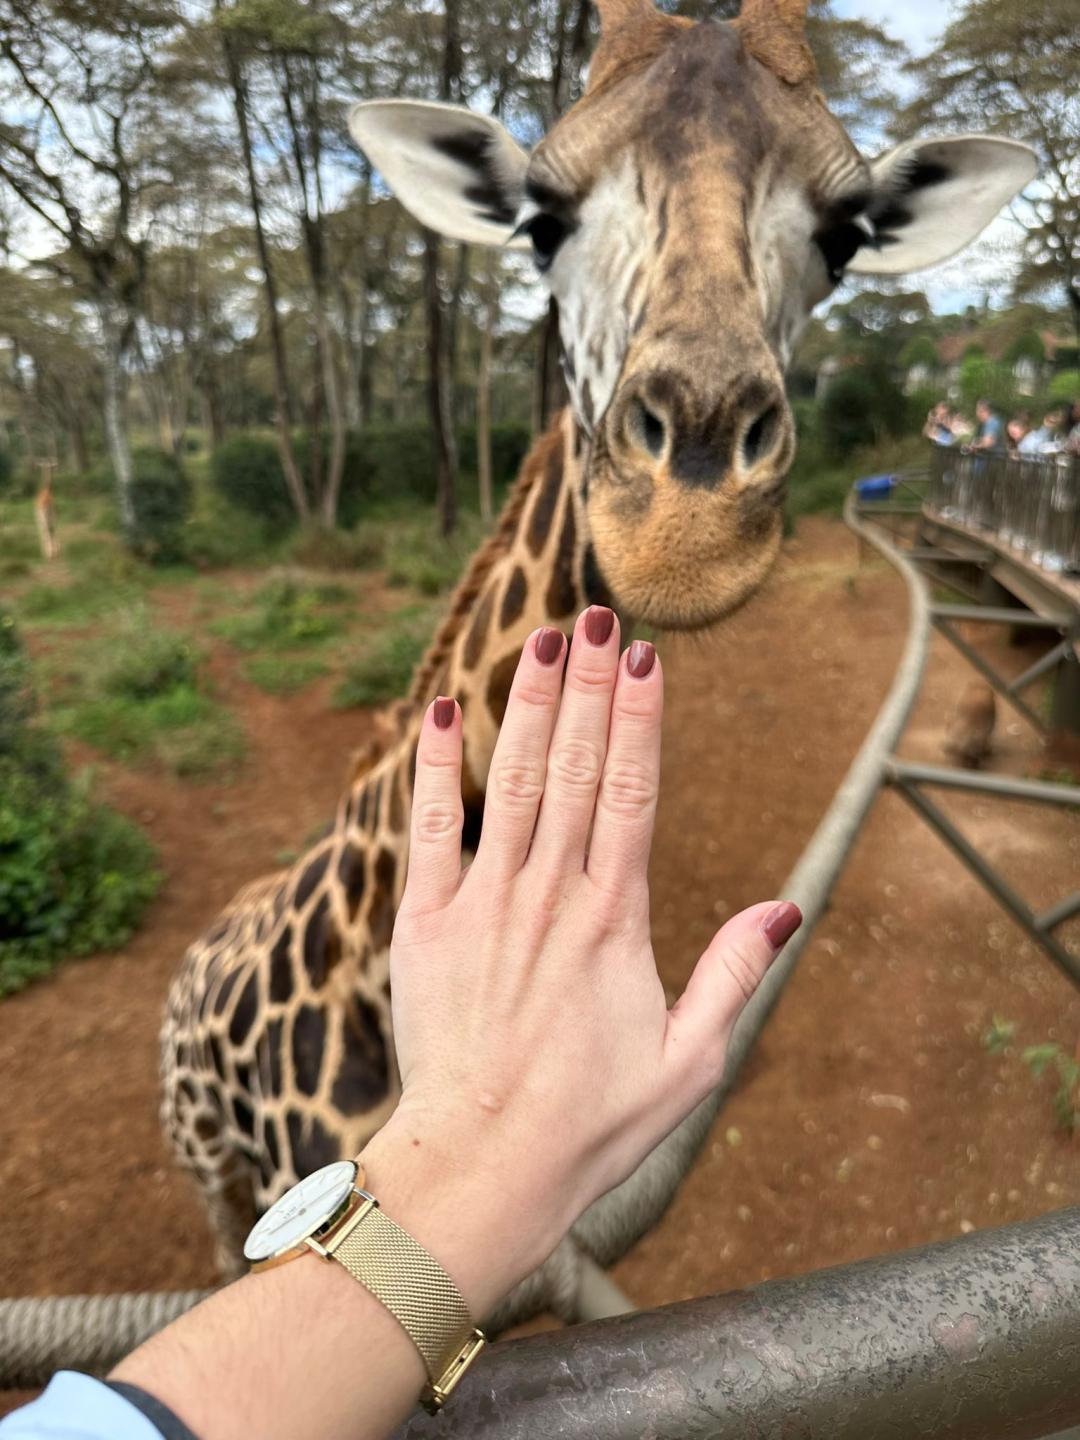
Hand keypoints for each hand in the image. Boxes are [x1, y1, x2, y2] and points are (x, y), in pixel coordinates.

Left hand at [363, 606, 800, 1314]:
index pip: (632, 789)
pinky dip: (432, 766)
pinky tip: (436, 711)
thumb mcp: (691, 1062)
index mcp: (615, 916)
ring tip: (539, 637)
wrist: (481, 1167)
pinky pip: (426, 827)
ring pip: (508, 779)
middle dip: (587, 683)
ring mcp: (483, 901)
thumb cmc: (593, 1123)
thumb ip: (735, 975)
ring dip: (524, 703)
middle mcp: (550, 892)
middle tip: (596, 613)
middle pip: (574, 764)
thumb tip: (788, 908)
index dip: (639, 715)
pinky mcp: (425, 923)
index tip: (646, 654)